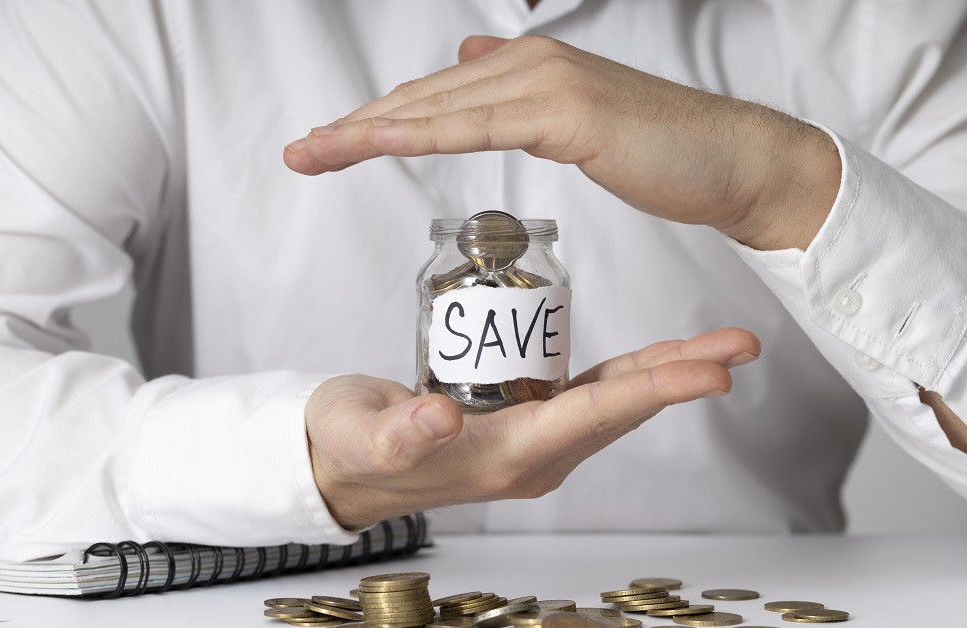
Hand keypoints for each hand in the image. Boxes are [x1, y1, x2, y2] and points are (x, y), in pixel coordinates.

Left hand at [283, 35, 839, 250]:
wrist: (731, 160)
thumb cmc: (658, 149)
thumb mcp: (573, 116)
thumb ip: (518, 93)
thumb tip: (471, 65)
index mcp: (527, 68)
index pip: (434, 100)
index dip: (375, 122)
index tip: (327, 147)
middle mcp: (529, 64)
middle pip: (422, 100)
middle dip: (354, 128)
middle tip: (299, 154)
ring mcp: (548, 83)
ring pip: (439, 110)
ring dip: (369, 133)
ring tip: (316, 153)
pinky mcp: (568, 112)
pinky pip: (480, 127)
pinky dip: (424, 135)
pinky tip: (380, 146)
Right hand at [306, 327, 758, 529]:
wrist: (342, 465)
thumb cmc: (349, 445)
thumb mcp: (364, 436)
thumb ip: (401, 434)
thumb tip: (444, 419)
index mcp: (504, 458)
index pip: (591, 418)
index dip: (652, 391)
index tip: (710, 373)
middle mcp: (532, 457)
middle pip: (620, 411)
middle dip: (681, 378)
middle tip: (739, 346)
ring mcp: (533, 442)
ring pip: (614, 405)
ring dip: (666, 376)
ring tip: (720, 348)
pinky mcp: (526, 423)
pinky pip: (591, 399)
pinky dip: (630, 376)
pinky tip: (657, 358)